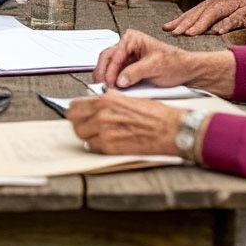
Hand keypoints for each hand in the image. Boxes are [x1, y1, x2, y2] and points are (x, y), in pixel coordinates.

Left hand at [67, 92, 181, 155]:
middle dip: (80, 123)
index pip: (74, 106)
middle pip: (74, 121)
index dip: (76, 111)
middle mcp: (102, 115)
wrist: (171, 130)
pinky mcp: (110, 148)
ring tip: (99, 133)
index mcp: (106, 100)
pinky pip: (92, 148)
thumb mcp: (128, 98)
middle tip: (88, 124)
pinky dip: (97, 146)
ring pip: (81, 135)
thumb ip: (108, 100)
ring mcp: (104, 132)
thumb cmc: (156, 114)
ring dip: (88, 135)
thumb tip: (96, 103)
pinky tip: (108, 141)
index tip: (78, 113)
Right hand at [93, 28, 190, 89]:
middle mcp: (127, 45)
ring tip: (107, 89)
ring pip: (108, 65)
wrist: (185, 70)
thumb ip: (135, 72)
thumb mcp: (155, 67)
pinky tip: (112, 88)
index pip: (115, 54)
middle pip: (107, 58)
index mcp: (132, 39)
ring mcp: (127, 56)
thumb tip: (120, 80)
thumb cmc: (174, 63)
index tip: (110, 83)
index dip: (110, 70)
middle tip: (103, 86)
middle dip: (104, 73)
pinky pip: (115, 72)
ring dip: (106, 77)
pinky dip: (112, 80)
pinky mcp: (128, 67)